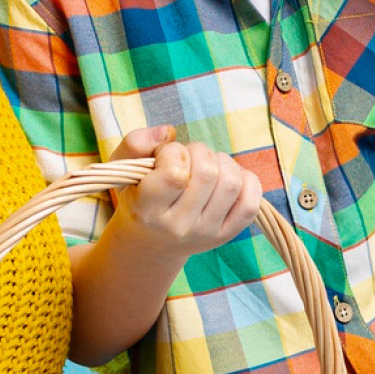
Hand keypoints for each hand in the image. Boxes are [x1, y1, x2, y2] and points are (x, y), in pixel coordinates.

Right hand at [107, 126, 264, 255]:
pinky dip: (245, 179)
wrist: (150, 242)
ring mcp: (206, 234)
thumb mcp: (123, 168)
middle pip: (207, 173)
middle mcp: (178, 227)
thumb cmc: (137, 195)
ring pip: (231, 182)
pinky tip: (225, 176)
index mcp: (147, 210)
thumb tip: (168, 132)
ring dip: (221, 161)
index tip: (163, 156)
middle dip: (198, 151)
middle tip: (186, 158)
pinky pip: (251, 201)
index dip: (173, 152)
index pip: (174, 173)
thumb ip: (136, 142)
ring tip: (205, 165)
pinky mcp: (226, 235)